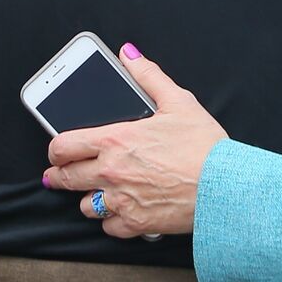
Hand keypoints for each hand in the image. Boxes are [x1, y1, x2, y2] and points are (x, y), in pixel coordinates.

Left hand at [44, 45, 227, 238]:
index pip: (63, 146)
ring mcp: (121, 200)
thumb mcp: (178, 101)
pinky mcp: (135, 223)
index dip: (56, 148)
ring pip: (84, 206)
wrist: (225, 186)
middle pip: (64, 179)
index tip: (59, 150)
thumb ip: (148, 76)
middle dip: (60, 175)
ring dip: (89, 197)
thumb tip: (128, 54)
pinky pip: (108, 227)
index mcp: (115, 139)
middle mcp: (111, 172)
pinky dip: (113, 220)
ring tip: (100, 190)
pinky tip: (123, 209)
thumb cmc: (203, 144)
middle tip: (62, 173)